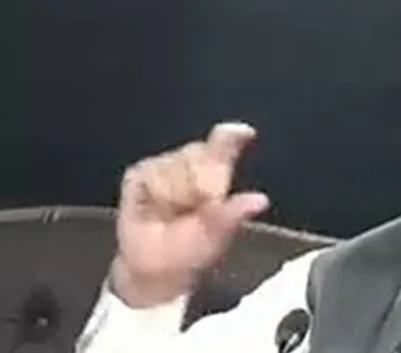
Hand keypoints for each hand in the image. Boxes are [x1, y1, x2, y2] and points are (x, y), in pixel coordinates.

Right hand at [110, 122, 269, 306]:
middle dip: (200, 184)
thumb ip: (234, 213)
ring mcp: (163, 166)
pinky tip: (154, 208)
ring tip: (173, 212)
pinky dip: (156, 196)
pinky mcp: (139, 174)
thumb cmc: (191, 249)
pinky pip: (151, 176)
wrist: (155, 268)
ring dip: (176, 195)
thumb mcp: (218, 234)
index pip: (226, 145)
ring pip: (174, 166)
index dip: (233, 137)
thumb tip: (261, 200)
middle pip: (198, 154)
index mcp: (216, 173)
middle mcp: (191, 163)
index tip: (245, 132)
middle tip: (194, 209)